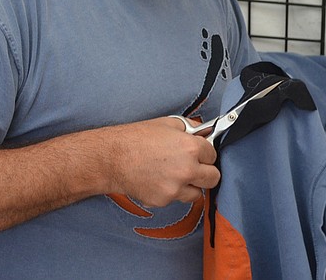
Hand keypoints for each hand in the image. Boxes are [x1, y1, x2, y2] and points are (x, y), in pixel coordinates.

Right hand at [102, 117, 220, 206]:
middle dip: (206, 171)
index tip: (199, 153)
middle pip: (213, 178)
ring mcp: (176, 188)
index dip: (205, 152)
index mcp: (190, 147)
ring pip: (197, 193)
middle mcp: (187, 169)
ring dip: (191, 185)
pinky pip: (177, 199)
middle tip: (194, 166)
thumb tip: (204, 132)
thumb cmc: (136, 138)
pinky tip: (159, 180)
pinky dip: (172, 192)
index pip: (213, 154)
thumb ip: (190, 129)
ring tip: (174, 174)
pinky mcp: (164, 201)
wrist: (112, 158)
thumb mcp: (167, 124)